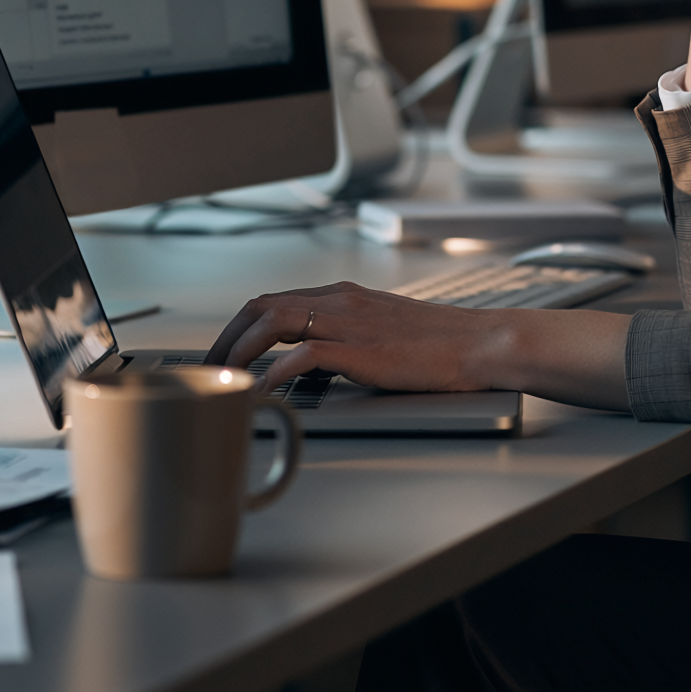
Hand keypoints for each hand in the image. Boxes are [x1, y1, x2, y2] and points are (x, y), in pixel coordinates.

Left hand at [204, 280, 502, 394]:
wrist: (482, 344)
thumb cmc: (442, 345)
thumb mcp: (385, 331)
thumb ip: (349, 337)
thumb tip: (315, 366)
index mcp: (344, 294)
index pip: (273, 299)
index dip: (238, 327)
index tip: (222, 356)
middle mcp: (341, 300)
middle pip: (261, 305)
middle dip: (226, 339)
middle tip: (208, 374)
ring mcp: (349, 321)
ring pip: (271, 321)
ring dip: (237, 352)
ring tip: (221, 384)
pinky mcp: (360, 349)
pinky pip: (299, 356)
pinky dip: (271, 376)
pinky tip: (260, 397)